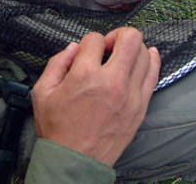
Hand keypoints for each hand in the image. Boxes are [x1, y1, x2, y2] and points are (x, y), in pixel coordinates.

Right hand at [31, 28, 160, 165]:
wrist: (75, 161)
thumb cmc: (57, 129)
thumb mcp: (42, 92)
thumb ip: (57, 63)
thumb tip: (74, 47)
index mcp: (84, 75)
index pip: (95, 39)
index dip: (89, 42)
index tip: (87, 52)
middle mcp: (111, 81)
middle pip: (130, 38)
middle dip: (118, 35)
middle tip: (109, 47)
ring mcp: (130, 94)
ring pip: (144, 53)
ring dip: (133, 49)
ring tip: (122, 56)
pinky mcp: (140, 106)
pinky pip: (154, 74)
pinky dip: (152, 60)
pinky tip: (146, 56)